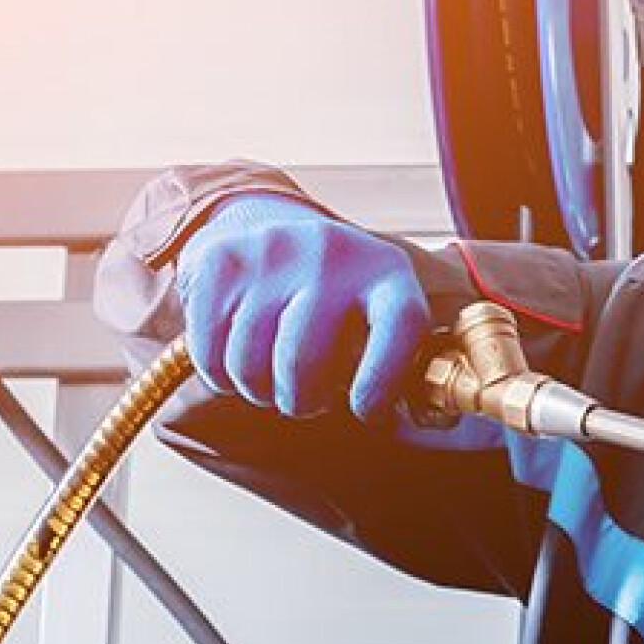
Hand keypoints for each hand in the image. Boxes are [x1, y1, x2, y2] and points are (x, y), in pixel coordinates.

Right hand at [173, 192, 434, 421]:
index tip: (362, 410)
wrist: (267, 225)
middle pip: (301, 360)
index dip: (380, 381)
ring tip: (272, 380)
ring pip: (248, 364)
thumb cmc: (338, 301)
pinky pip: (210, 354)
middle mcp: (331, 254)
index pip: (400, 325)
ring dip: (258, 392)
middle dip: (299, 401)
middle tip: (303, 401)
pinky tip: (238, 362)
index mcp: (388, 272)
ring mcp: (272, 253)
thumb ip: (402, 363)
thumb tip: (432, 419)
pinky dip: (221, 377)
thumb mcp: (379, 313)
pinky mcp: (222, 262)